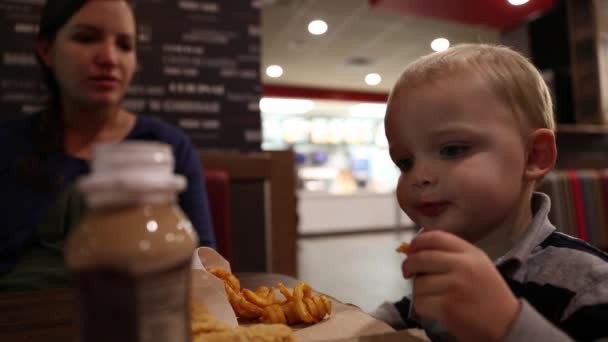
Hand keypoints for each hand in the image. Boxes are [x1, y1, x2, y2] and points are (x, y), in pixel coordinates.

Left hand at [403, 230, 519, 341]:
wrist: (507, 325)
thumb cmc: (488, 295)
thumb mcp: (477, 265)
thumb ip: (452, 255)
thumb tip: (417, 251)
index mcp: (470, 253)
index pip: (435, 237)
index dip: (417, 243)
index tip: (411, 251)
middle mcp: (462, 265)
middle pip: (420, 258)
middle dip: (408, 266)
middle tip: (408, 273)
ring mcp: (454, 286)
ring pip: (418, 283)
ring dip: (419, 291)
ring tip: (433, 297)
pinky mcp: (447, 307)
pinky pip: (420, 302)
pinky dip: (422, 307)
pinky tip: (434, 309)